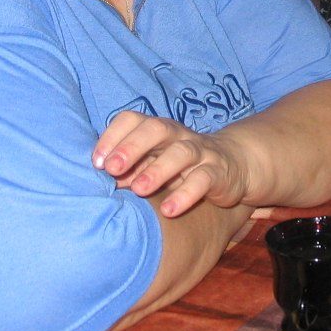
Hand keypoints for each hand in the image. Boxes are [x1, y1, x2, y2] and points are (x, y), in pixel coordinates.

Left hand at [92, 110, 250, 217]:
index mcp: (158, 130)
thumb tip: (96, 184)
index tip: (97, 163)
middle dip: (131, 147)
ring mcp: (201, 152)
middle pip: (155, 129)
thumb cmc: (181, 167)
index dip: (112, 136)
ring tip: (139, 190)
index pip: (132, 120)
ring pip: (181, 153)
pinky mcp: (219, 172)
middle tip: (112, 169)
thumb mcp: (154, 163)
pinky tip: (169, 210)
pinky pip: (203, 179)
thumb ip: (129, 170)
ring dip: (157, 170)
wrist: (234, 165)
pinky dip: (185, 194)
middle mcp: (178, 136)